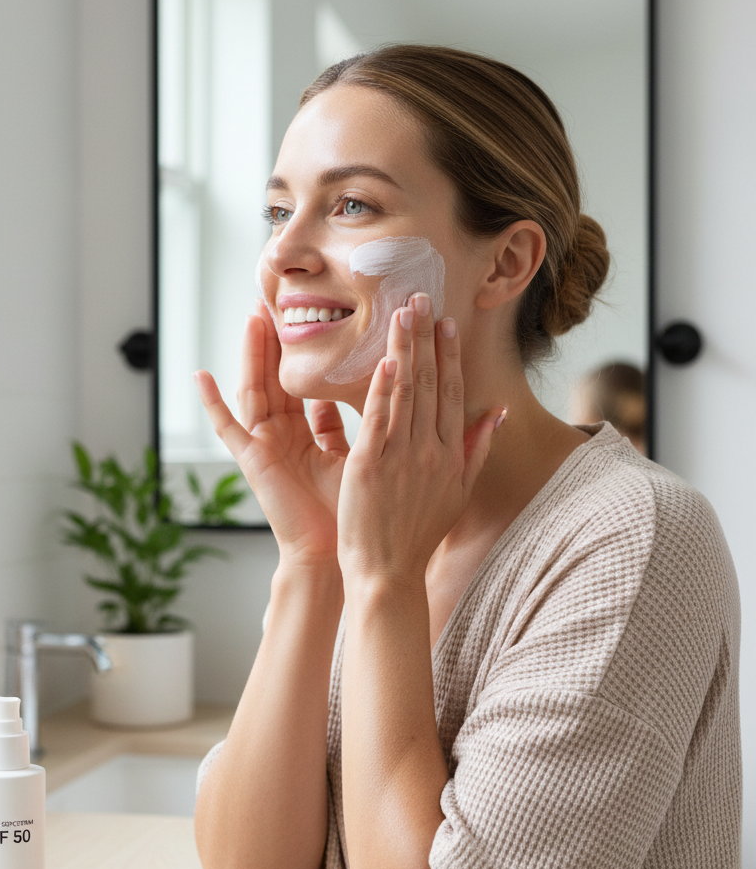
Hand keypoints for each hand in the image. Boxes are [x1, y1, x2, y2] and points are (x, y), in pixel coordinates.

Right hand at [194, 301, 348, 562]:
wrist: (335, 554)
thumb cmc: (349, 511)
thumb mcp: (356, 453)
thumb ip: (353, 423)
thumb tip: (375, 388)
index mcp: (305, 435)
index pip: (300, 384)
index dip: (300, 354)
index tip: (305, 318)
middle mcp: (280, 437)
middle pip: (274, 379)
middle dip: (274, 342)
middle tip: (274, 301)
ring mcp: (263, 447)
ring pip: (254, 391)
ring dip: (251, 356)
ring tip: (252, 319)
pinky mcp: (251, 461)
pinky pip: (227, 428)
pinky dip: (212, 404)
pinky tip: (200, 375)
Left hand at [336, 294, 504, 585]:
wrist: (388, 572)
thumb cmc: (418, 534)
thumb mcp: (458, 493)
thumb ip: (477, 450)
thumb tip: (496, 413)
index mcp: (451, 455)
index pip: (452, 393)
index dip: (450, 356)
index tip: (447, 323)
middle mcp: (431, 450)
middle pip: (431, 384)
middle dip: (427, 338)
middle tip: (421, 297)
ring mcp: (402, 456)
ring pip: (407, 392)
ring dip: (406, 349)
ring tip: (403, 312)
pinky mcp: (371, 464)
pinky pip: (380, 417)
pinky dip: (384, 387)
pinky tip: (388, 358)